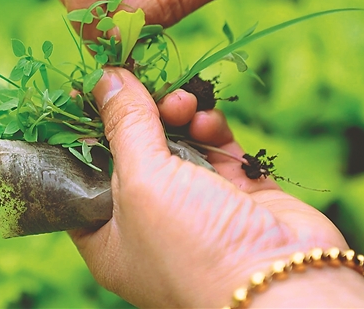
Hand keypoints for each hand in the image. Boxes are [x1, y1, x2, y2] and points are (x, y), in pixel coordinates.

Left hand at [69, 67, 363, 307]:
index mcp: (108, 237)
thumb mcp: (141, 182)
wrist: (283, 285)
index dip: (80, 133)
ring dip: (175, 116)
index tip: (83, 90)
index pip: (81, 176)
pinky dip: (210, 128)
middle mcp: (147, 224)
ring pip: (174, 144)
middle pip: (130, 153)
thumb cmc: (193, 247)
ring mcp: (193, 208)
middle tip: (141, 85)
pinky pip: (215, 148)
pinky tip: (208, 120)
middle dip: (135, 116)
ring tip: (181, 103)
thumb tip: (104, 77)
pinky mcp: (235, 193)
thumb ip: (124, 125)